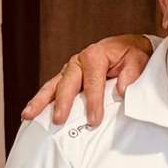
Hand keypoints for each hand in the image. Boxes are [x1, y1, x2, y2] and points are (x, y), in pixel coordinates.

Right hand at [18, 35, 150, 127]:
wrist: (129, 47)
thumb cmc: (132, 55)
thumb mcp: (138, 58)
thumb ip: (132, 73)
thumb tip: (122, 89)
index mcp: (95, 55)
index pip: (92, 82)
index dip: (93, 102)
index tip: (94, 120)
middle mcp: (78, 61)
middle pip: (67, 84)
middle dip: (62, 103)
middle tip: (59, 120)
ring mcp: (70, 69)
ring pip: (52, 86)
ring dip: (40, 102)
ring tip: (28, 116)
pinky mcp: (66, 77)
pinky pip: (51, 90)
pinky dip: (41, 101)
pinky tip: (30, 114)